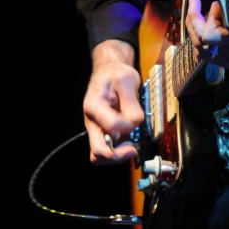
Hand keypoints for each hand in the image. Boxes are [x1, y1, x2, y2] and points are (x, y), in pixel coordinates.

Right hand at [84, 41, 142, 164]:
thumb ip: (131, 102)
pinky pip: (106, 152)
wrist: (108, 72)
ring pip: (99, 156)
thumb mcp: (126, 79)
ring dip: (117, 156)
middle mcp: (91, 121)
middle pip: (98, 151)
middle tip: (132, 149)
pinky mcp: (102, 133)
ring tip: (130, 147)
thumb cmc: (115, 74)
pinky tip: (127, 144)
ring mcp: (96, 129)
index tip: (137, 117)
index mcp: (94, 106)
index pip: (112, 126)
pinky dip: (117, 153)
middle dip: (117, 155)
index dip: (128, 125)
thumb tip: (135, 122)